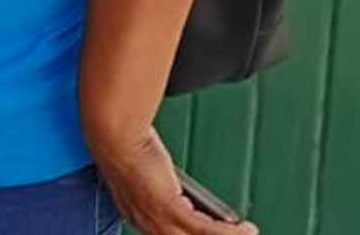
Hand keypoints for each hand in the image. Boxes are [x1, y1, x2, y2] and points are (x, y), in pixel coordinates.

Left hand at [95, 128, 258, 234]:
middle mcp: (144, 222)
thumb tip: (186, 195)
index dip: (189, 234)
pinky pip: (206, 230)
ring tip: (245, 233)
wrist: (114, 135)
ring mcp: (156, 219)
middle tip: (233, 233)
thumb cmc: (125, 144)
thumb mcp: (145, 172)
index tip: (210, 230)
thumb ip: (163, 186)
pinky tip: (245, 228)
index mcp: (135, 214)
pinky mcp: (170, 209)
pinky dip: (230, 232)